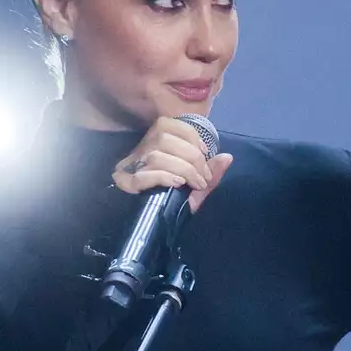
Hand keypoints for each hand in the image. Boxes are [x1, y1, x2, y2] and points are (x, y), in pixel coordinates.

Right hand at [112, 116, 234, 213]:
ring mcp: (128, 167)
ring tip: (194, 184)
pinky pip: (143, 175)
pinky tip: (177, 185)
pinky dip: (165, 177)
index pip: (167, 124)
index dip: (190, 136)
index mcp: (153, 144)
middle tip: (203, 178)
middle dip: (191, 157)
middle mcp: (138, 151)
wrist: (149, 226)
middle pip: (164, 138)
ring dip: (182, 169)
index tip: (204, 153)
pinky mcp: (123, 183)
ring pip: (156, 156)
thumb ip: (211, 173)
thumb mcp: (196, 187)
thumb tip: (227, 157)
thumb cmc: (173, 202)